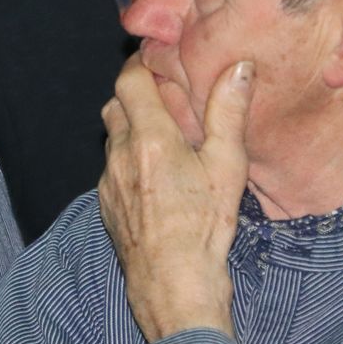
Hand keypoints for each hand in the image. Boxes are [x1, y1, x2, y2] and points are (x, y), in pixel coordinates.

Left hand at [99, 55, 252, 342]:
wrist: (172, 281)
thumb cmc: (204, 226)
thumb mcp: (226, 166)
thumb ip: (228, 113)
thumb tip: (237, 68)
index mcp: (149, 138)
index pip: (128, 81)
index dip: (139, 66)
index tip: (156, 62)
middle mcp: (120, 154)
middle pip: (114, 106)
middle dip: (134, 96)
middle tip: (165, 99)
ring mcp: (107, 179)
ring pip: (112, 138)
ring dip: (131, 129)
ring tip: (164, 137)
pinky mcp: (105, 201)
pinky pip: (112, 168)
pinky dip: (128, 160)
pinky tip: (154, 176)